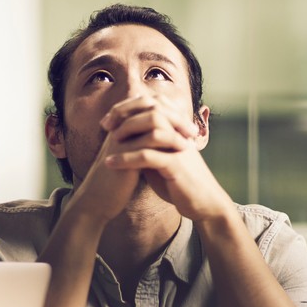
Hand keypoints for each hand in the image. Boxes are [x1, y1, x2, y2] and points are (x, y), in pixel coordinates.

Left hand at [101, 95, 232, 220]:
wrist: (202, 202)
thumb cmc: (179, 181)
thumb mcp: (160, 157)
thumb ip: (146, 144)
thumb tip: (125, 134)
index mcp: (176, 127)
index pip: (152, 103)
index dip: (128, 106)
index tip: (109, 119)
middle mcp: (180, 132)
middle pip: (152, 108)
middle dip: (125, 114)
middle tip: (105, 125)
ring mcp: (179, 146)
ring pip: (152, 127)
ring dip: (126, 131)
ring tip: (109, 142)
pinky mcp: (176, 165)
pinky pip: (148, 156)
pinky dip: (126, 158)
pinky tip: (110, 163)